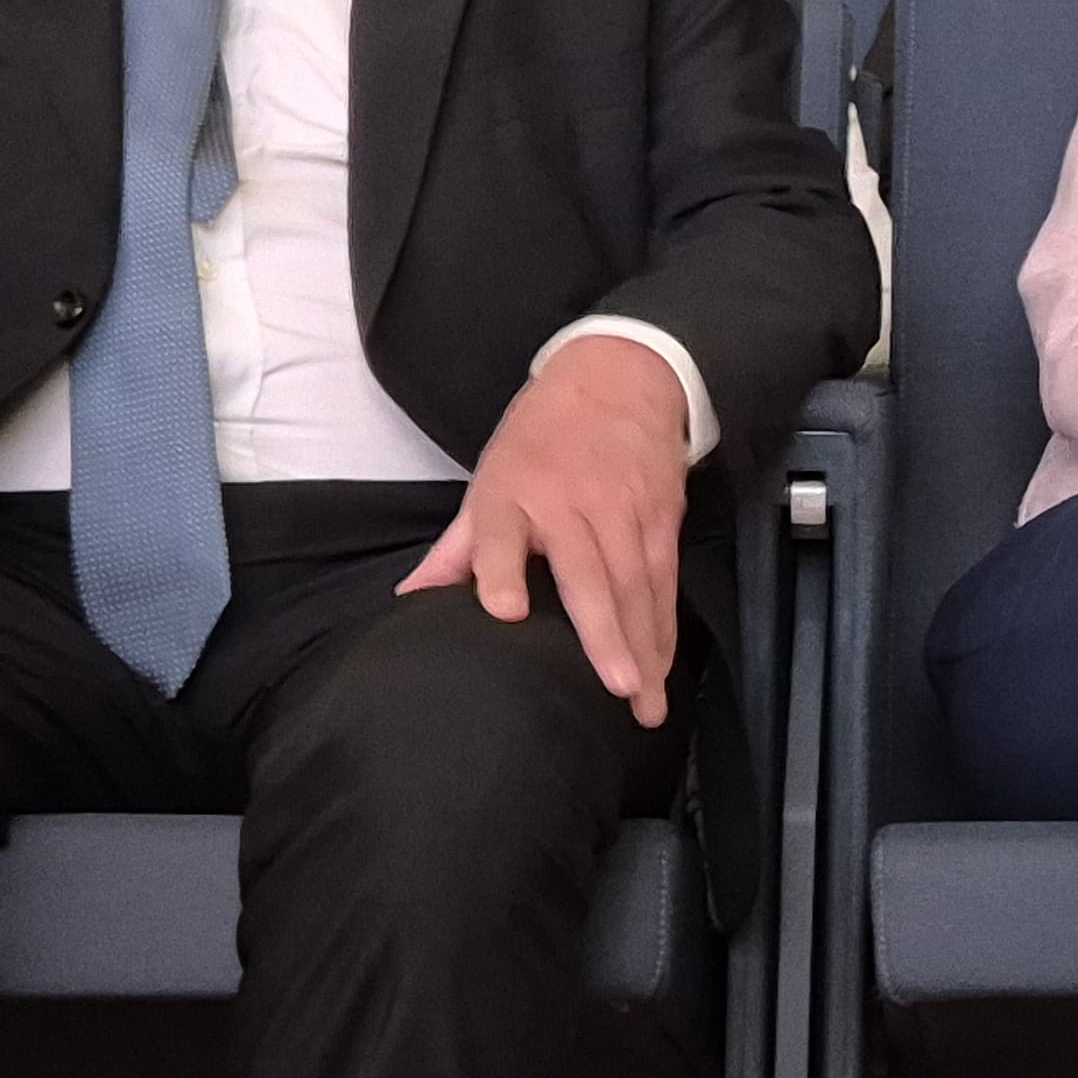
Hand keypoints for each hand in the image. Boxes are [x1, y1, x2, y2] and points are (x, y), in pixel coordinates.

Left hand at [398, 335, 690, 725]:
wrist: (620, 377)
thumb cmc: (543, 436)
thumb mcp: (491, 478)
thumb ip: (459, 548)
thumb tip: (412, 601)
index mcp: (512, 493)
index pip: (501, 534)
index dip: (501, 571)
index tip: (504, 611)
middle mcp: (570, 503)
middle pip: (590, 575)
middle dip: (606, 635)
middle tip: (618, 689)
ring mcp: (622, 510)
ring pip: (637, 586)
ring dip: (645, 646)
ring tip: (645, 701)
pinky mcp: (661, 516)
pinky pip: (664, 580)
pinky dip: (665, 626)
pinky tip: (663, 665)